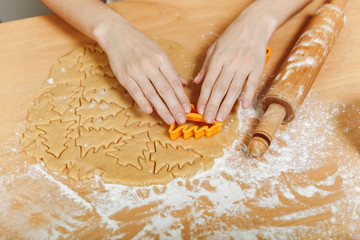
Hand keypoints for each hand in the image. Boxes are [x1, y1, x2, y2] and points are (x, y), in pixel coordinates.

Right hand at [99, 22, 190, 124]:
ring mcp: (136, 71)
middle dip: (175, 106)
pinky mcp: (124, 76)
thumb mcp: (159, 52)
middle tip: (182, 119)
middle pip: (165, 90)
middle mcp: (149, 65)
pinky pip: (135, 92)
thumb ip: (171, 69)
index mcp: (161, 59)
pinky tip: (150, 111)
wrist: (117, 34)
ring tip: (169, 120)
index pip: (174, 82)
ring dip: (162, 109)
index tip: (188, 109)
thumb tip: (183, 84)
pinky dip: (143, 102)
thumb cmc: (140, 44)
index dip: (182, 97)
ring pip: (151, 94)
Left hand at [193, 9, 274, 123]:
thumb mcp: (214, 48)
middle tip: (208, 119)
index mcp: (217, 59)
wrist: (253, 25)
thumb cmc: (231, 37)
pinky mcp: (257, 68)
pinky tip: (244, 107)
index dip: (203, 98)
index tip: (200, 110)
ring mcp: (245, 66)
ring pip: (234, 89)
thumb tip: (195, 83)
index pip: (208, 82)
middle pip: (220, 88)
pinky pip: (252, 84)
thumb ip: (205, 67)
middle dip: (213, 105)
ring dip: (226, 105)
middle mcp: (230, 63)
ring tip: (220, 118)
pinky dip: (248, 95)